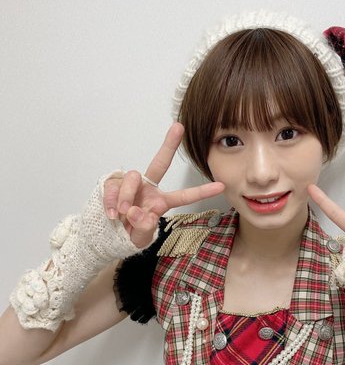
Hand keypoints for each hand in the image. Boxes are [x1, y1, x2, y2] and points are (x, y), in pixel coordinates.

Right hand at [103, 123, 223, 247]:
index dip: (201, 191)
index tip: (221, 186)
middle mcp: (148, 188)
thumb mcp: (139, 237)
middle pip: (160, 163)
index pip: (183, 196)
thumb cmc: (127, 234)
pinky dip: (111, 201)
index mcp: (160, 202)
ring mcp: (130, 185)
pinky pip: (113, 187)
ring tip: (122, 214)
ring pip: (133, 178)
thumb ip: (142, 228)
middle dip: (169, 144)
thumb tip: (136, 211)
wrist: (104, 235)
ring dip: (127, 196)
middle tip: (178, 127)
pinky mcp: (112, 183)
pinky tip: (111, 213)